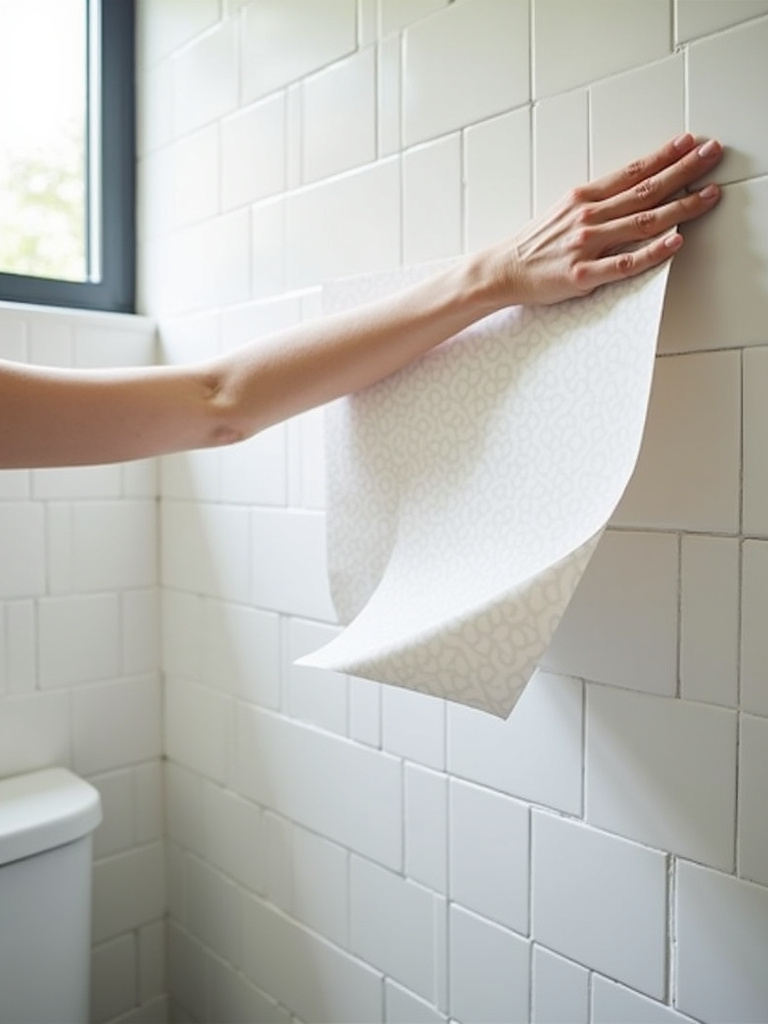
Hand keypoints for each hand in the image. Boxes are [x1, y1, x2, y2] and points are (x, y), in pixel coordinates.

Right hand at [496, 133, 722, 306]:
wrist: (503, 270)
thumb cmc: (534, 244)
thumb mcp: (564, 210)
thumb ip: (598, 201)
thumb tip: (633, 190)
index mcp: (584, 198)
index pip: (632, 172)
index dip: (664, 155)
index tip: (690, 141)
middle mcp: (588, 216)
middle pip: (645, 191)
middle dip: (684, 170)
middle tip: (712, 153)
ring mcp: (587, 245)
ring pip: (643, 223)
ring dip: (681, 207)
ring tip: (709, 195)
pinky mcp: (583, 275)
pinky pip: (625, 263)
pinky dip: (653, 252)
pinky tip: (675, 241)